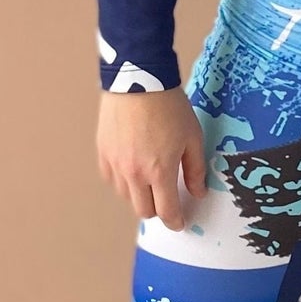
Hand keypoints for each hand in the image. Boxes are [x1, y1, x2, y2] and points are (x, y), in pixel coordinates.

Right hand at [96, 85, 207, 232]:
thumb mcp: (192, 137)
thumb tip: (197, 192)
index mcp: (159, 171)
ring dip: (139, 195)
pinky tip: (132, 169)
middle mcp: (134, 173)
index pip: (167, 211)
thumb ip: (195, 169)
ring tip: (150, 180)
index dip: (175, 221)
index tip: (180, 222)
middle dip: (158, 209)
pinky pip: (111, 179)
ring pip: (125, 196)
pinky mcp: (103, 151)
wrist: (138, 79)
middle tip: (167, 199)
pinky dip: (122, 181)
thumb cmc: (170, 106)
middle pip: (143, 210)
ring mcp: (115, 163)